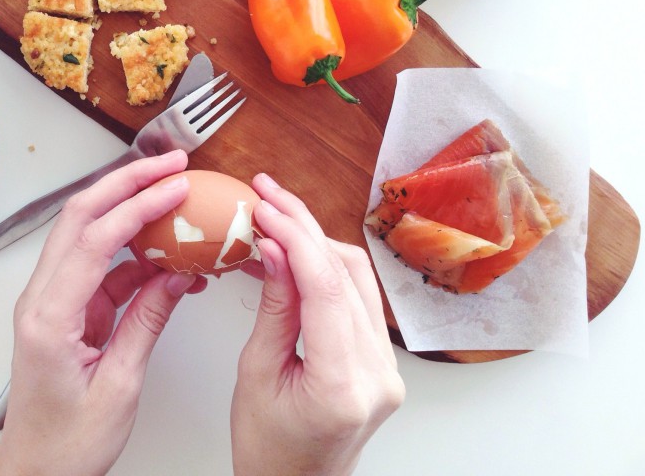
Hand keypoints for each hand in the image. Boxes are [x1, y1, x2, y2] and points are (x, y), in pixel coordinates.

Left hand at [0, 150, 204, 475]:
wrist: (37, 467)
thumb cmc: (66, 442)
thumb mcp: (119, 386)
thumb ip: (148, 323)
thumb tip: (178, 277)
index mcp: (48, 319)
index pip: (94, 241)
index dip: (137, 207)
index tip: (174, 188)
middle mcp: (42, 299)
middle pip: (80, 216)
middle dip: (126, 182)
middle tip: (170, 165)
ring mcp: (52, 299)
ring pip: (87, 231)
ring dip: (129, 207)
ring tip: (171, 192)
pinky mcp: (67, 307)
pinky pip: (101, 264)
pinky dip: (135, 252)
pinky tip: (168, 253)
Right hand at [231, 174, 404, 475]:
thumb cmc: (267, 448)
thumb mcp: (255, 373)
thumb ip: (274, 307)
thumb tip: (277, 248)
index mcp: (343, 385)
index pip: (326, 289)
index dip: (295, 237)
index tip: (266, 207)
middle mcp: (378, 375)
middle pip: (347, 275)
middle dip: (304, 226)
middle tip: (268, 196)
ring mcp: (388, 368)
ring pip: (358, 279)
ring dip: (317, 241)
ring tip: (277, 216)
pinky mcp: (384, 361)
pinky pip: (360, 299)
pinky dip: (327, 269)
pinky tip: (297, 251)